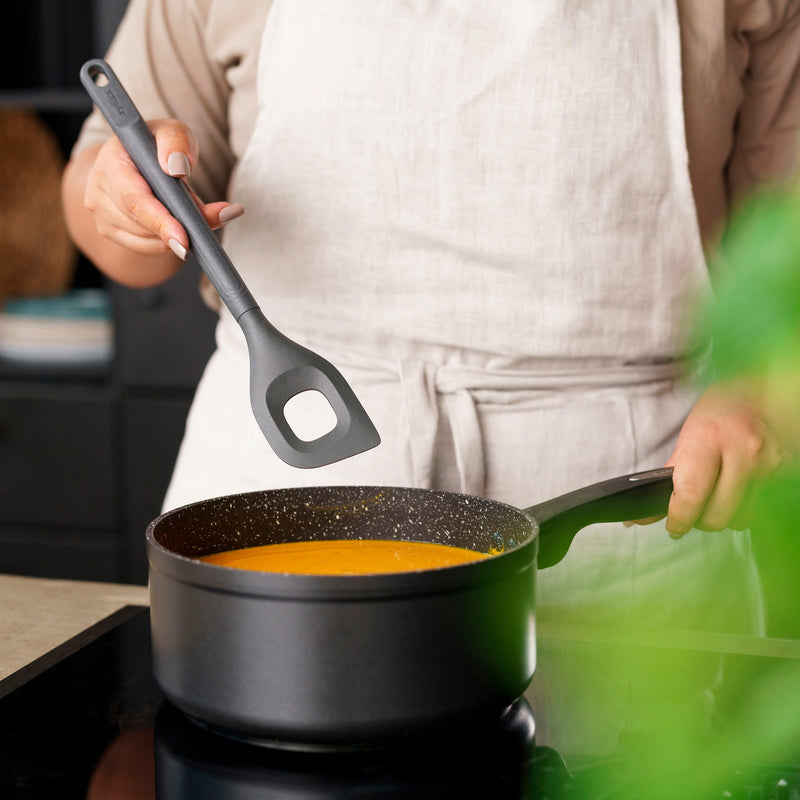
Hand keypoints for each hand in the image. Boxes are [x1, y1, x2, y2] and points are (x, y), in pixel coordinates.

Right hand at [83, 118, 242, 260]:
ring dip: (175, 235)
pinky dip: (168, 243)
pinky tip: (181, 229)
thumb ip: (176, 142)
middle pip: (140, 223)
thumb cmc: (156, 146)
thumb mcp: (171, 132)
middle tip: (208, 229)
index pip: (134, 199)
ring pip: (146, 239)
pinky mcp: (110, 231)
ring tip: (196, 218)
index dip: (160, 221)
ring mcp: (101, 213)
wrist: (135, 159)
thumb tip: (177, 168)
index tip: (184, 238)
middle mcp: (99, 189)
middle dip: (177, 230)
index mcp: (110, 161)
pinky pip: (146, 247)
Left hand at [663, 382, 782, 535]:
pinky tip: (736, 487)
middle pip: (718, 516)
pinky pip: (760, 505)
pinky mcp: (784, 471)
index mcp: (709, 438)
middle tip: (691, 514)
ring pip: (741, 518)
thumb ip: (674, 472)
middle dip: (700, 521)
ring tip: (715, 497)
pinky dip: (744, 504)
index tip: (673, 527)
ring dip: (724, 515)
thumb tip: (649, 512)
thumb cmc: (725, 408)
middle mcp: (742, 452)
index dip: (679, 518)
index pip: (691, 494)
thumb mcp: (691, 432)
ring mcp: (768, 463)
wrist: (768, 389)